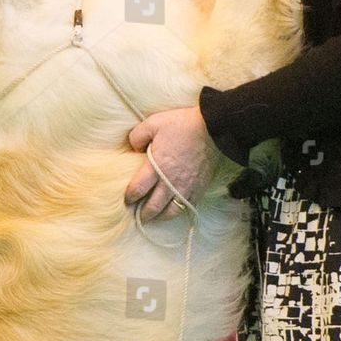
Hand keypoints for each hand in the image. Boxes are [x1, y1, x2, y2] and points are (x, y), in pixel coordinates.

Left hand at [124, 107, 218, 221]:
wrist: (213, 129)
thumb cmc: (182, 125)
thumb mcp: (153, 123)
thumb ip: (137, 136)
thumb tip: (134, 148)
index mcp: (156, 167)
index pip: (138, 189)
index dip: (130, 196)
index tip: (127, 198)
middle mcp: (170, 182)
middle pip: (153, 206)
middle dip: (143, 213)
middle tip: (137, 215)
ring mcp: (186, 187)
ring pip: (170, 212)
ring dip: (160, 217)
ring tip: (154, 218)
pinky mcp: (199, 188)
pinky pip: (187, 207)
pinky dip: (177, 212)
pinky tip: (173, 211)